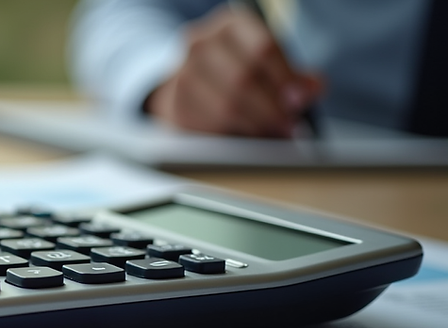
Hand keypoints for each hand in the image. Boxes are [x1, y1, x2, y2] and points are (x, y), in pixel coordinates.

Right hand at [145, 6, 322, 137]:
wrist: (189, 86)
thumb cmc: (236, 74)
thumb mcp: (267, 66)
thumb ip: (292, 77)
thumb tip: (312, 89)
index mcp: (231, 25)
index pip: (262, 48)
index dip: (284, 78)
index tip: (300, 101)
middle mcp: (201, 43)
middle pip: (243, 79)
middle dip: (271, 108)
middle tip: (290, 127)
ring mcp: (182, 73)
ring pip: (225, 106)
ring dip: (253, 126)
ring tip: (272, 136)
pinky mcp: (174, 104)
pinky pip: (207, 126)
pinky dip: (231, 137)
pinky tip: (246, 141)